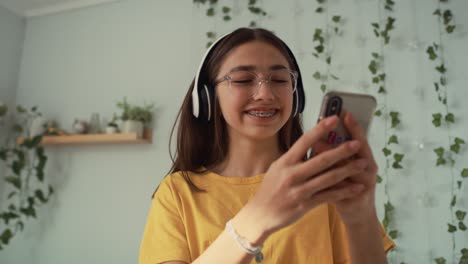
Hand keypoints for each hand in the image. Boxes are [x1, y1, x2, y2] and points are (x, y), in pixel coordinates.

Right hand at [234, 115, 369, 242]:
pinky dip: (343, 191)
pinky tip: (355, 187)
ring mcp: (298, 191)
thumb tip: (312, 143)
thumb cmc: (270, 189)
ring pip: (328, 178)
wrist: (260, 214)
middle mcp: (291, 174)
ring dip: (348, 170)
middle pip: (321, 160)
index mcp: (285, 162)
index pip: (304, 141)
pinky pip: (328, 196)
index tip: (334, 118)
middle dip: (342, 151)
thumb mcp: (277, 168)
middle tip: (357, 143)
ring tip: (362, 164)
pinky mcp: (304, 205)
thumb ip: (294, 158)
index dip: (320, 129)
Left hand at [327, 112, 378, 225]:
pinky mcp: (359, 197)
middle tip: (328, 130)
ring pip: (351, 168)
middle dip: (341, 140)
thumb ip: (333, 153)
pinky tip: (319, 175)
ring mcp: (366, 182)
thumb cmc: (344, 184)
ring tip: (319, 149)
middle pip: (358, 150)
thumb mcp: (340, 166)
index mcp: (364, 156)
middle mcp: (368, 167)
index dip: (353, 126)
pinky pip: (345, 187)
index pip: (359, 137)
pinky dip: (332, 180)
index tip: (344, 112)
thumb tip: (317, 138)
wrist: (355, 212)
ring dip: (335, 158)